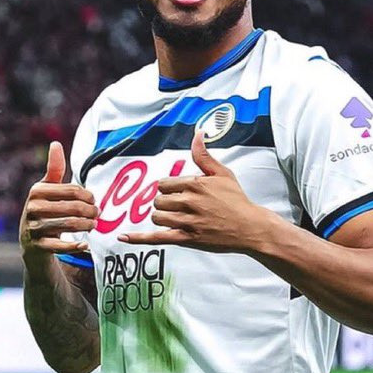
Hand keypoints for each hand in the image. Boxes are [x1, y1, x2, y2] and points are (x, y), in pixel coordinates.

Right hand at [19, 142, 98, 256]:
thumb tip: (55, 143)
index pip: (72, 190)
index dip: (88, 195)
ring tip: (94, 225)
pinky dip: (75, 246)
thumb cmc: (44, 209)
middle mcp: (32, 208)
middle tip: (98, 214)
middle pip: (73, 207)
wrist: (30, 242)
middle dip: (91, 211)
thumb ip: (54, 169)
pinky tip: (85, 244)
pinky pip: (60, 246)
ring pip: (69, 224)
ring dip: (87, 225)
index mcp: (37, 191)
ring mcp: (33, 228)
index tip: (94, 200)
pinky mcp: (37, 246)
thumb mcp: (47, 189)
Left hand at [118, 132, 266, 251]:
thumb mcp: (222, 173)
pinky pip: (157, 238)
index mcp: (195, 184)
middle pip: (158, 200)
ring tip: (174, 216)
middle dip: (165, 202)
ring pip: (157, 217)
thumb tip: (197, 133)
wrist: (250, 227)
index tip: (178, 192)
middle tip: (179, 205)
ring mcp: (187, 222)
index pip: (164, 184)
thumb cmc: (236, 200)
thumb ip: (204, 155)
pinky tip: (123, 237)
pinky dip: (138, 238)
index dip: (168, 189)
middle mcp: (189, 202)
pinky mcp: (187, 239)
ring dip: (161, 216)